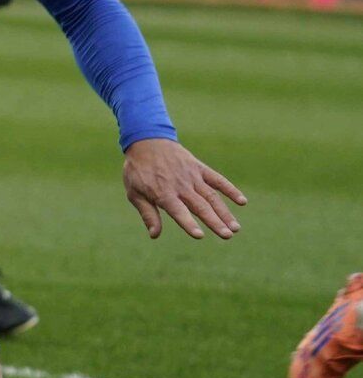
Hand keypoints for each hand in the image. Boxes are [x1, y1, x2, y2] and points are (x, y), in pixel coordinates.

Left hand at [123, 138, 246, 240]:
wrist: (146, 141)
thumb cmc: (138, 171)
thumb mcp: (134, 193)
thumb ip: (148, 214)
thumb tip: (154, 235)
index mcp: (163, 193)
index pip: (178, 212)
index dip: (188, 224)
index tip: (199, 235)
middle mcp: (181, 186)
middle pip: (200, 206)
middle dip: (214, 222)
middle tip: (227, 235)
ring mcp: (192, 176)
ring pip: (212, 197)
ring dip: (225, 212)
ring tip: (236, 228)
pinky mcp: (199, 168)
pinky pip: (217, 180)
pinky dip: (230, 189)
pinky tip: (242, 201)